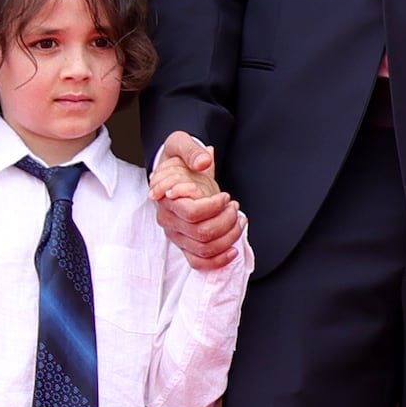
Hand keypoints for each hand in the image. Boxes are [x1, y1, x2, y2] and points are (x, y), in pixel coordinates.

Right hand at [149, 131, 245, 269]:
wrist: (175, 172)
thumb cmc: (178, 159)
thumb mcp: (181, 144)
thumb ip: (192, 150)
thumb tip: (204, 161)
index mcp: (166, 199)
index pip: (192, 212)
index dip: (214, 207)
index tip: (226, 196)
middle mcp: (169, 220)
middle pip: (202, 233)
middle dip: (227, 220)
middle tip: (235, 206)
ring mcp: (176, 235)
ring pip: (205, 249)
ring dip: (229, 237)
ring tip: (239, 220)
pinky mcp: (184, 245)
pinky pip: (198, 262)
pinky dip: (218, 261)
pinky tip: (233, 250)